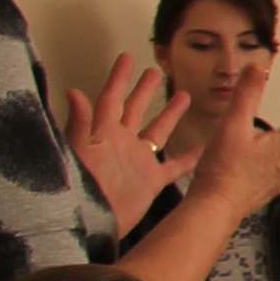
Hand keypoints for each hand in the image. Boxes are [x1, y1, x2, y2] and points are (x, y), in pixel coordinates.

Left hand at [60, 54, 190, 230]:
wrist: (91, 223)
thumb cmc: (82, 186)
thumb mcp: (79, 151)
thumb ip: (81, 122)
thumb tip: (74, 92)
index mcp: (104, 132)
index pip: (111, 97)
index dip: (119, 77)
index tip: (127, 58)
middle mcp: (122, 142)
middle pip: (135, 109)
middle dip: (144, 90)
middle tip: (155, 71)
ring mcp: (138, 161)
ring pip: (158, 131)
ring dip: (170, 114)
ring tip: (184, 96)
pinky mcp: (150, 181)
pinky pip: (175, 165)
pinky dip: (190, 157)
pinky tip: (205, 148)